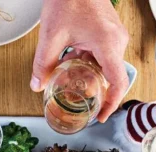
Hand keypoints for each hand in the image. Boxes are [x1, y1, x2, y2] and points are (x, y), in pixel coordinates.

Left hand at [31, 0, 128, 122]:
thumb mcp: (51, 36)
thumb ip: (43, 64)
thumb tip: (36, 85)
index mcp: (108, 45)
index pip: (118, 83)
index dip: (112, 104)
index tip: (102, 116)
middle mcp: (117, 41)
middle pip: (112, 75)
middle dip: (96, 90)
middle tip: (80, 101)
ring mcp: (116, 35)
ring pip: (106, 64)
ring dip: (90, 73)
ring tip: (72, 79)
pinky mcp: (110, 30)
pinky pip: (104, 52)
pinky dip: (90, 60)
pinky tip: (72, 59)